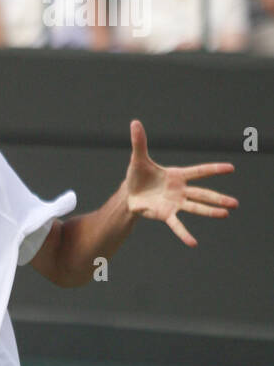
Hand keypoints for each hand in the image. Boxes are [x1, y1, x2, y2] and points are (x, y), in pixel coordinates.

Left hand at [124, 119, 237, 246]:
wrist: (129, 194)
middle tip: (235, 203)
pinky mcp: (166, 215)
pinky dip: (184, 234)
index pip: (199, 171)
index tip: (231, 168)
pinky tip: (193, 243)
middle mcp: (180, 190)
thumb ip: (139, 142)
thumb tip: (134, 122)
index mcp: (177, 175)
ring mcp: (175, 203)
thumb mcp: (138, 159)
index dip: (214, 169)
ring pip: (196, 208)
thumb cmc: (138, 176)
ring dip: (210, 212)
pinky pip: (177, 225)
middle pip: (203, 193)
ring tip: (225, 214)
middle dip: (218, 198)